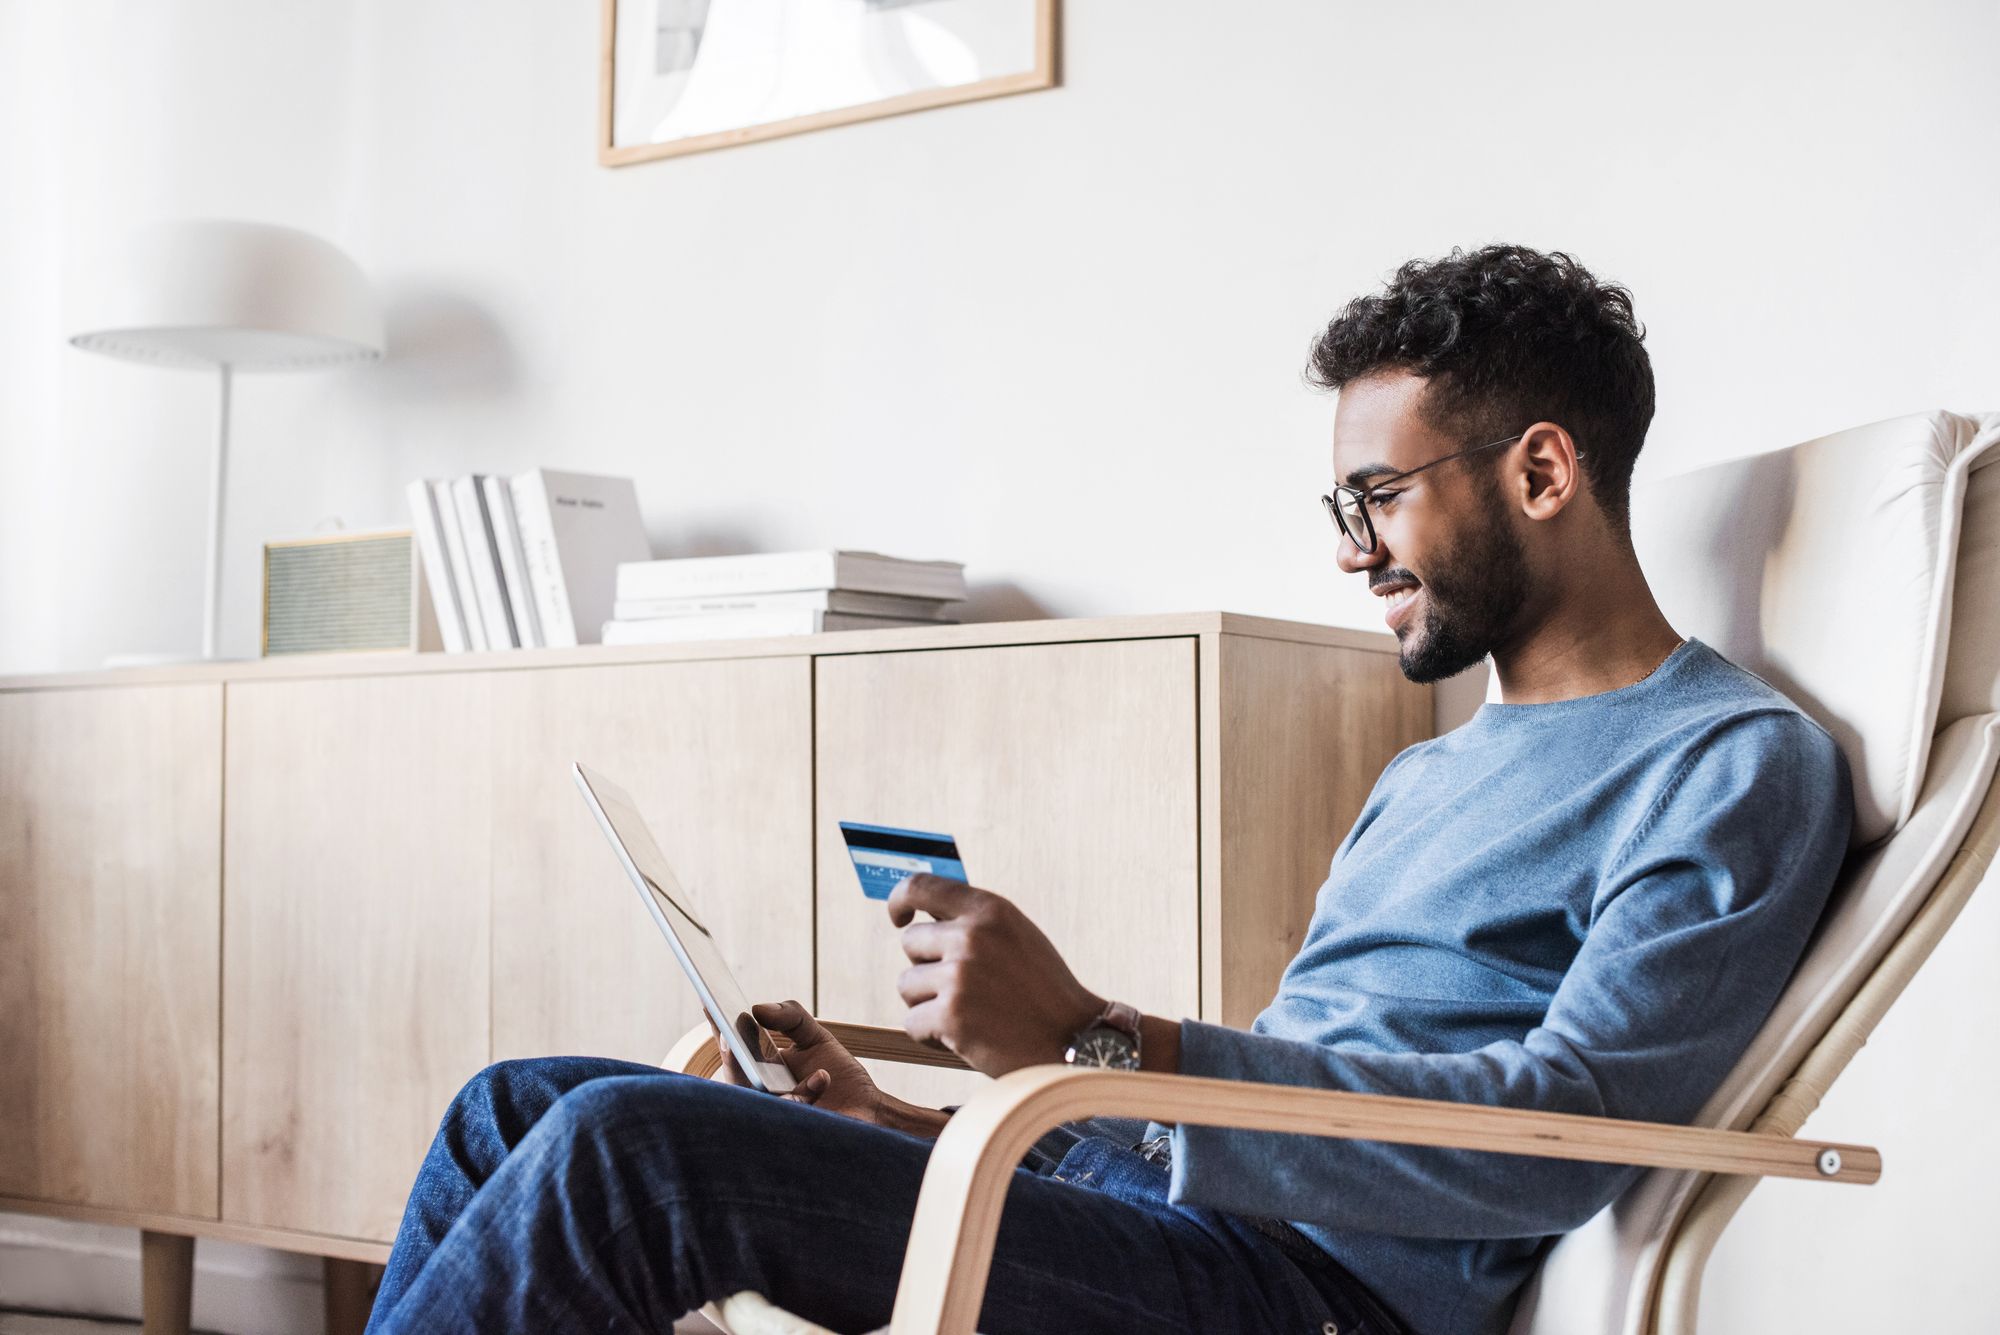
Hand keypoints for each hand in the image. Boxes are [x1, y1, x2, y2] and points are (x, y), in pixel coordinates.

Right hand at [708, 1000, 949, 1137]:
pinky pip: (785, 1117)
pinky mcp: (790, 1133)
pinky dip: (803, 1095)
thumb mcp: (816, 1037)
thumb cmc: (837, 1074)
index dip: (717, 1027)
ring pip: (752, 1103)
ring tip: (778, 1058)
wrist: (868, 1110)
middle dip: (729, 1060)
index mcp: (758, 1067)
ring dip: (762, 1084)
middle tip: (729, 1039)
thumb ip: (791, 1016)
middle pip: (732, 1079)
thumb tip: (757, 1008)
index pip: (732, 1046)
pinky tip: (822, 1078)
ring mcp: (771, 1116)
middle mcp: (758, 1093)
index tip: (709, 1003)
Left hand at [888, 874, 1104, 1076]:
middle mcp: (972, 936)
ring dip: (928, 1003)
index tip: (900, 919)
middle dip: (928, 968)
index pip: (920, 887)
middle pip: (911, 944)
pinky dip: (931, 1035)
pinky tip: (966, 1038)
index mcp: (989, 910)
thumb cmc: (1042, 992)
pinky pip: (913, 1022)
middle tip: (963, 990)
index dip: (900, 901)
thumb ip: (974, 922)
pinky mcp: (951, 1016)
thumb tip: (920, 915)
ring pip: (907, 985)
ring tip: (970, 1014)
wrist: (1076, 1040)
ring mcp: (960, 976)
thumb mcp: (1016, 937)